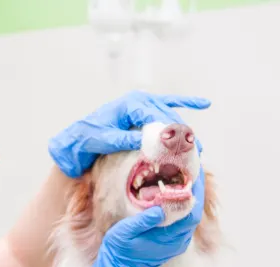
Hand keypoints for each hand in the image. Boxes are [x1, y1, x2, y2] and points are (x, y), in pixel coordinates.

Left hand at [48, 90, 209, 177]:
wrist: (77, 139)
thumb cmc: (88, 138)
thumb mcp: (104, 140)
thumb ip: (124, 139)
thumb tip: (147, 142)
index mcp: (130, 104)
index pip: (156, 116)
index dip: (170, 132)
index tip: (181, 147)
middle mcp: (138, 101)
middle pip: (167, 116)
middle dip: (181, 134)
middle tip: (195, 152)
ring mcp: (142, 104)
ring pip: (169, 115)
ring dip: (183, 130)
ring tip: (198, 147)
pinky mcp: (143, 111)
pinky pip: (168, 104)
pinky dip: (185, 103)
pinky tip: (204, 103)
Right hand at [83, 168, 204, 266]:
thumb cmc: (119, 251)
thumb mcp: (125, 233)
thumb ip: (143, 221)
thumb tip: (161, 207)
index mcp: (169, 238)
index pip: (192, 212)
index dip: (196, 191)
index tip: (195, 173)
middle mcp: (178, 241)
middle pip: (195, 211)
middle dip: (195, 189)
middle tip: (191, 169)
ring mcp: (175, 242)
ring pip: (189, 215)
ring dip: (190, 196)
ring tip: (184, 177)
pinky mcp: (171, 242)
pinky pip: (182, 220)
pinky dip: (182, 205)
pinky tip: (175, 193)